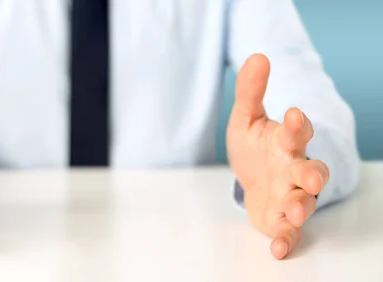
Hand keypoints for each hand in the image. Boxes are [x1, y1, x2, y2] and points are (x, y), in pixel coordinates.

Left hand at [227, 54, 328, 259]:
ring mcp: (290, 195)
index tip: (291, 115)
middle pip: (311, 171)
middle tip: (310, 177)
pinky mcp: (280, 219)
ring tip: (293, 211)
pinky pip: (288, 232)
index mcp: (286, 142)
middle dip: (312, 175)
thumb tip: (256, 55)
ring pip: (304, 202)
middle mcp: (294, 168)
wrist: (252, 177)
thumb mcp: (246, 119)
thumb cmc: (255, 146)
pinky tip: (278, 249)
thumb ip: (250, 92)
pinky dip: (286, 240)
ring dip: (300, 207)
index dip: (296, 124)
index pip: (297, 131)